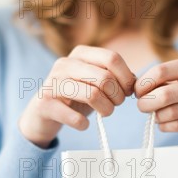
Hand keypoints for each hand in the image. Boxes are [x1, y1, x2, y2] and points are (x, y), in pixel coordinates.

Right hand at [19, 46, 135, 147]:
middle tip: (115, 105)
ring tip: (105, 113)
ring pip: (92, 95)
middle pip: (105, 78)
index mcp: (80, 53)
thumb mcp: (94, 81)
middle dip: (117, 96)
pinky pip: (75, 117)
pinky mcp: (45, 105)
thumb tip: (135, 82)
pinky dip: (84, 124)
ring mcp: (53, 83)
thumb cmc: (74, 96)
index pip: (112, 58)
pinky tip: (84, 124)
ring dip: (106, 109)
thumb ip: (114, 77)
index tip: (128, 92)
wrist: (42, 113)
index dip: (126, 78)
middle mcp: (64, 64)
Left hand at [135, 58, 177, 143]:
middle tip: (142, 107)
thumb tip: (135, 88)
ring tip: (157, 116)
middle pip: (166, 94)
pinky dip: (166, 126)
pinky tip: (165, 124)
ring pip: (172, 112)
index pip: (162, 71)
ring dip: (158, 116)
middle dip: (147, 103)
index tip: (137, 92)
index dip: (144, 83)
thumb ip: (162, 82)